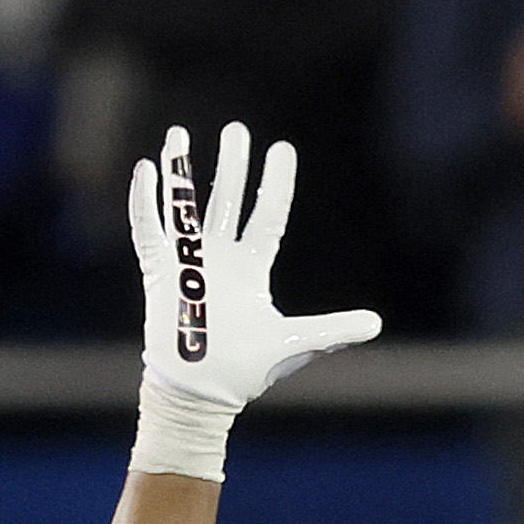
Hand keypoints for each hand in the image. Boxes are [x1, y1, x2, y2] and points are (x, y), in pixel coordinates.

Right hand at [127, 123, 378, 483]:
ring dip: (181, 172)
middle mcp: (220, 257)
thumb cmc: (244, 370)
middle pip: (225, 200)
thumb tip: (377, 323)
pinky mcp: (160, 273)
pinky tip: (146, 169)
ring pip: (184, 206)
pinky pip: (150, 230)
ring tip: (179, 133)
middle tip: (235, 130)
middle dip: (231, 165)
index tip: (282, 149)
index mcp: (251, 268)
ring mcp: (188, 263)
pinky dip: (146, 202)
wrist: (201, 394)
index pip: (266, 216)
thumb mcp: (295, 343)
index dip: (275, 184)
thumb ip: (333, 329)